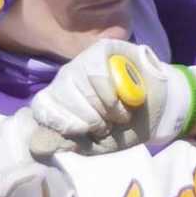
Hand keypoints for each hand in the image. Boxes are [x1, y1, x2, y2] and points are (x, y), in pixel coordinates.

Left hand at [28, 42, 195, 153]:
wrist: (159, 111)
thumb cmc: (125, 128)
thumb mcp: (96, 143)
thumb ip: (69, 143)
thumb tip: (37, 146)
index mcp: (60, 101)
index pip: (42, 108)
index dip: (61, 123)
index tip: (83, 133)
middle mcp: (67, 79)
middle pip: (61, 97)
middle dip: (87, 120)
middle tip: (106, 126)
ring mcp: (83, 62)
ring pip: (79, 85)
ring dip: (102, 110)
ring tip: (118, 115)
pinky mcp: (102, 49)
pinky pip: (96, 73)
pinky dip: (110, 95)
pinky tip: (123, 101)